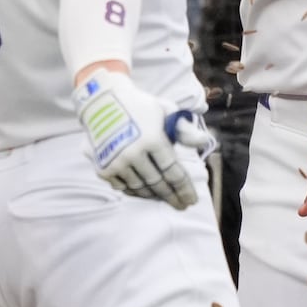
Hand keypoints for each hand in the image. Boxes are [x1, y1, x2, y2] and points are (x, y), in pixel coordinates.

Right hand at [74, 70, 214, 208]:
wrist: (102, 101)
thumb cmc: (140, 106)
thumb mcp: (165, 111)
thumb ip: (184, 130)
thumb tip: (204, 142)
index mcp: (153, 139)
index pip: (173, 172)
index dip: (184, 189)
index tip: (192, 200)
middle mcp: (134, 153)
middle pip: (158, 184)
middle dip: (172, 197)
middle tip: (181, 206)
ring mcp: (117, 162)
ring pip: (140, 188)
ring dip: (154, 195)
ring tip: (164, 197)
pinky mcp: (103, 167)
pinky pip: (123, 188)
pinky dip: (134, 191)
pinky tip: (144, 192)